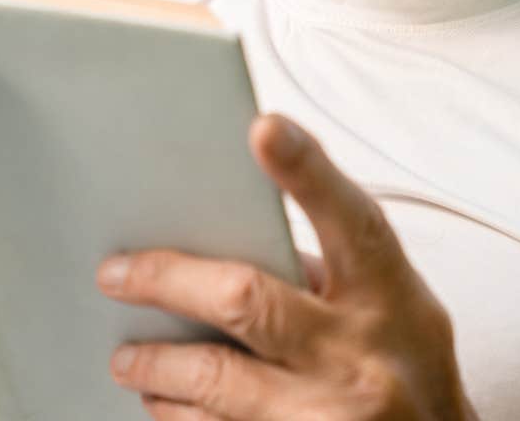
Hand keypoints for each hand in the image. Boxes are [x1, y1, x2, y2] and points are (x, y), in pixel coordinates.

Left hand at [96, 114, 473, 420]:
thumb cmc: (405, 367)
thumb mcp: (396, 307)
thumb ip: (330, 269)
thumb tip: (225, 237)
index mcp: (389, 297)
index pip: (349, 221)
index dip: (308, 172)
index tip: (264, 127)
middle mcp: (362, 356)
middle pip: (245, 301)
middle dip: (166, 281)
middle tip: (115, 274)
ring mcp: (331, 416)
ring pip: (214, 380)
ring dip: (158, 366)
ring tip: (129, 357)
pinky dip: (179, 416)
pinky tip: (164, 403)